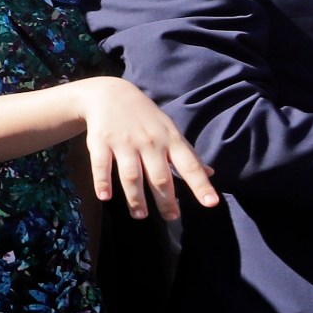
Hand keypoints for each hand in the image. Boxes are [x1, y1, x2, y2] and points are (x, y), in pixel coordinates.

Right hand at [76, 77, 217, 220]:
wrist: (111, 94)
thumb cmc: (146, 117)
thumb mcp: (171, 131)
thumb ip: (188, 154)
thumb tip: (211, 173)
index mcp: (170, 140)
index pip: (190, 165)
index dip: (201, 185)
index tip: (211, 203)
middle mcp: (150, 143)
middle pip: (159, 177)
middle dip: (166, 200)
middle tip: (171, 218)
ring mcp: (125, 143)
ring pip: (131, 176)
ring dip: (136, 198)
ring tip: (140, 215)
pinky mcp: (101, 143)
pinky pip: (102, 166)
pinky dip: (102, 182)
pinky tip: (105, 197)